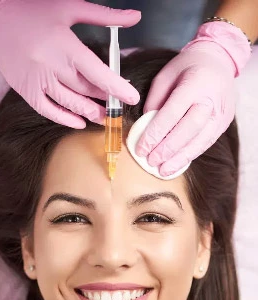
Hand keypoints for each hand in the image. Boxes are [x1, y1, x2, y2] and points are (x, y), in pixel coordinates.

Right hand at [0, 0, 140, 126]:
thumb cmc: (32, 10)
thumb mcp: (69, 8)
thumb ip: (104, 16)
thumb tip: (134, 16)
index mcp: (65, 45)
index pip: (98, 73)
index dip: (117, 88)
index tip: (132, 98)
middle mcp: (51, 65)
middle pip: (86, 90)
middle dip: (105, 100)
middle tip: (118, 106)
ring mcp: (37, 80)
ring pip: (69, 103)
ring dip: (89, 113)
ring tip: (104, 118)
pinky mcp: (25, 90)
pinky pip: (47, 111)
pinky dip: (64, 119)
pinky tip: (79, 122)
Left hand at [136, 40, 236, 176]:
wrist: (218, 62)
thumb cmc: (187, 68)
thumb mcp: (165, 75)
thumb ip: (155, 100)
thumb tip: (145, 127)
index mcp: (195, 83)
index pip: (172, 113)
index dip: (155, 133)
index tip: (141, 148)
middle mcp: (211, 100)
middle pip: (188, 130)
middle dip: (167, 149)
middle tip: (150, 161)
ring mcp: (221, 113)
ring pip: (200, 141)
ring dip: (179, 158)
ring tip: (163, 170)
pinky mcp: (224, 124)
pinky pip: (206, 144)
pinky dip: (190, 155)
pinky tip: (176, 164)